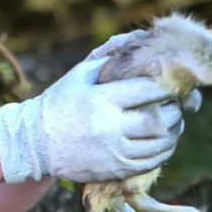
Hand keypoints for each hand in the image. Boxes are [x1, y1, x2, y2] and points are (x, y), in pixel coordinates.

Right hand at [0, 55, 183, 183]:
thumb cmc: (60, 102)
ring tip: (172, 122)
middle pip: (161, 118)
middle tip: (176, 103)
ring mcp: (115, 151)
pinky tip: (163, 141)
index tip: (173, 83)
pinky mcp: (116, 169)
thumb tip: (142, 42)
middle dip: (175, 109)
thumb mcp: (81, 74)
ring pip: (161, 142)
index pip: (151, 90)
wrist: (35, 143)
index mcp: (104, 98)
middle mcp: (111, 126)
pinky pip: (152, 161)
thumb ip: (111, 59)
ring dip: (173, 131)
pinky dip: (164, 150)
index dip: (168, 85)